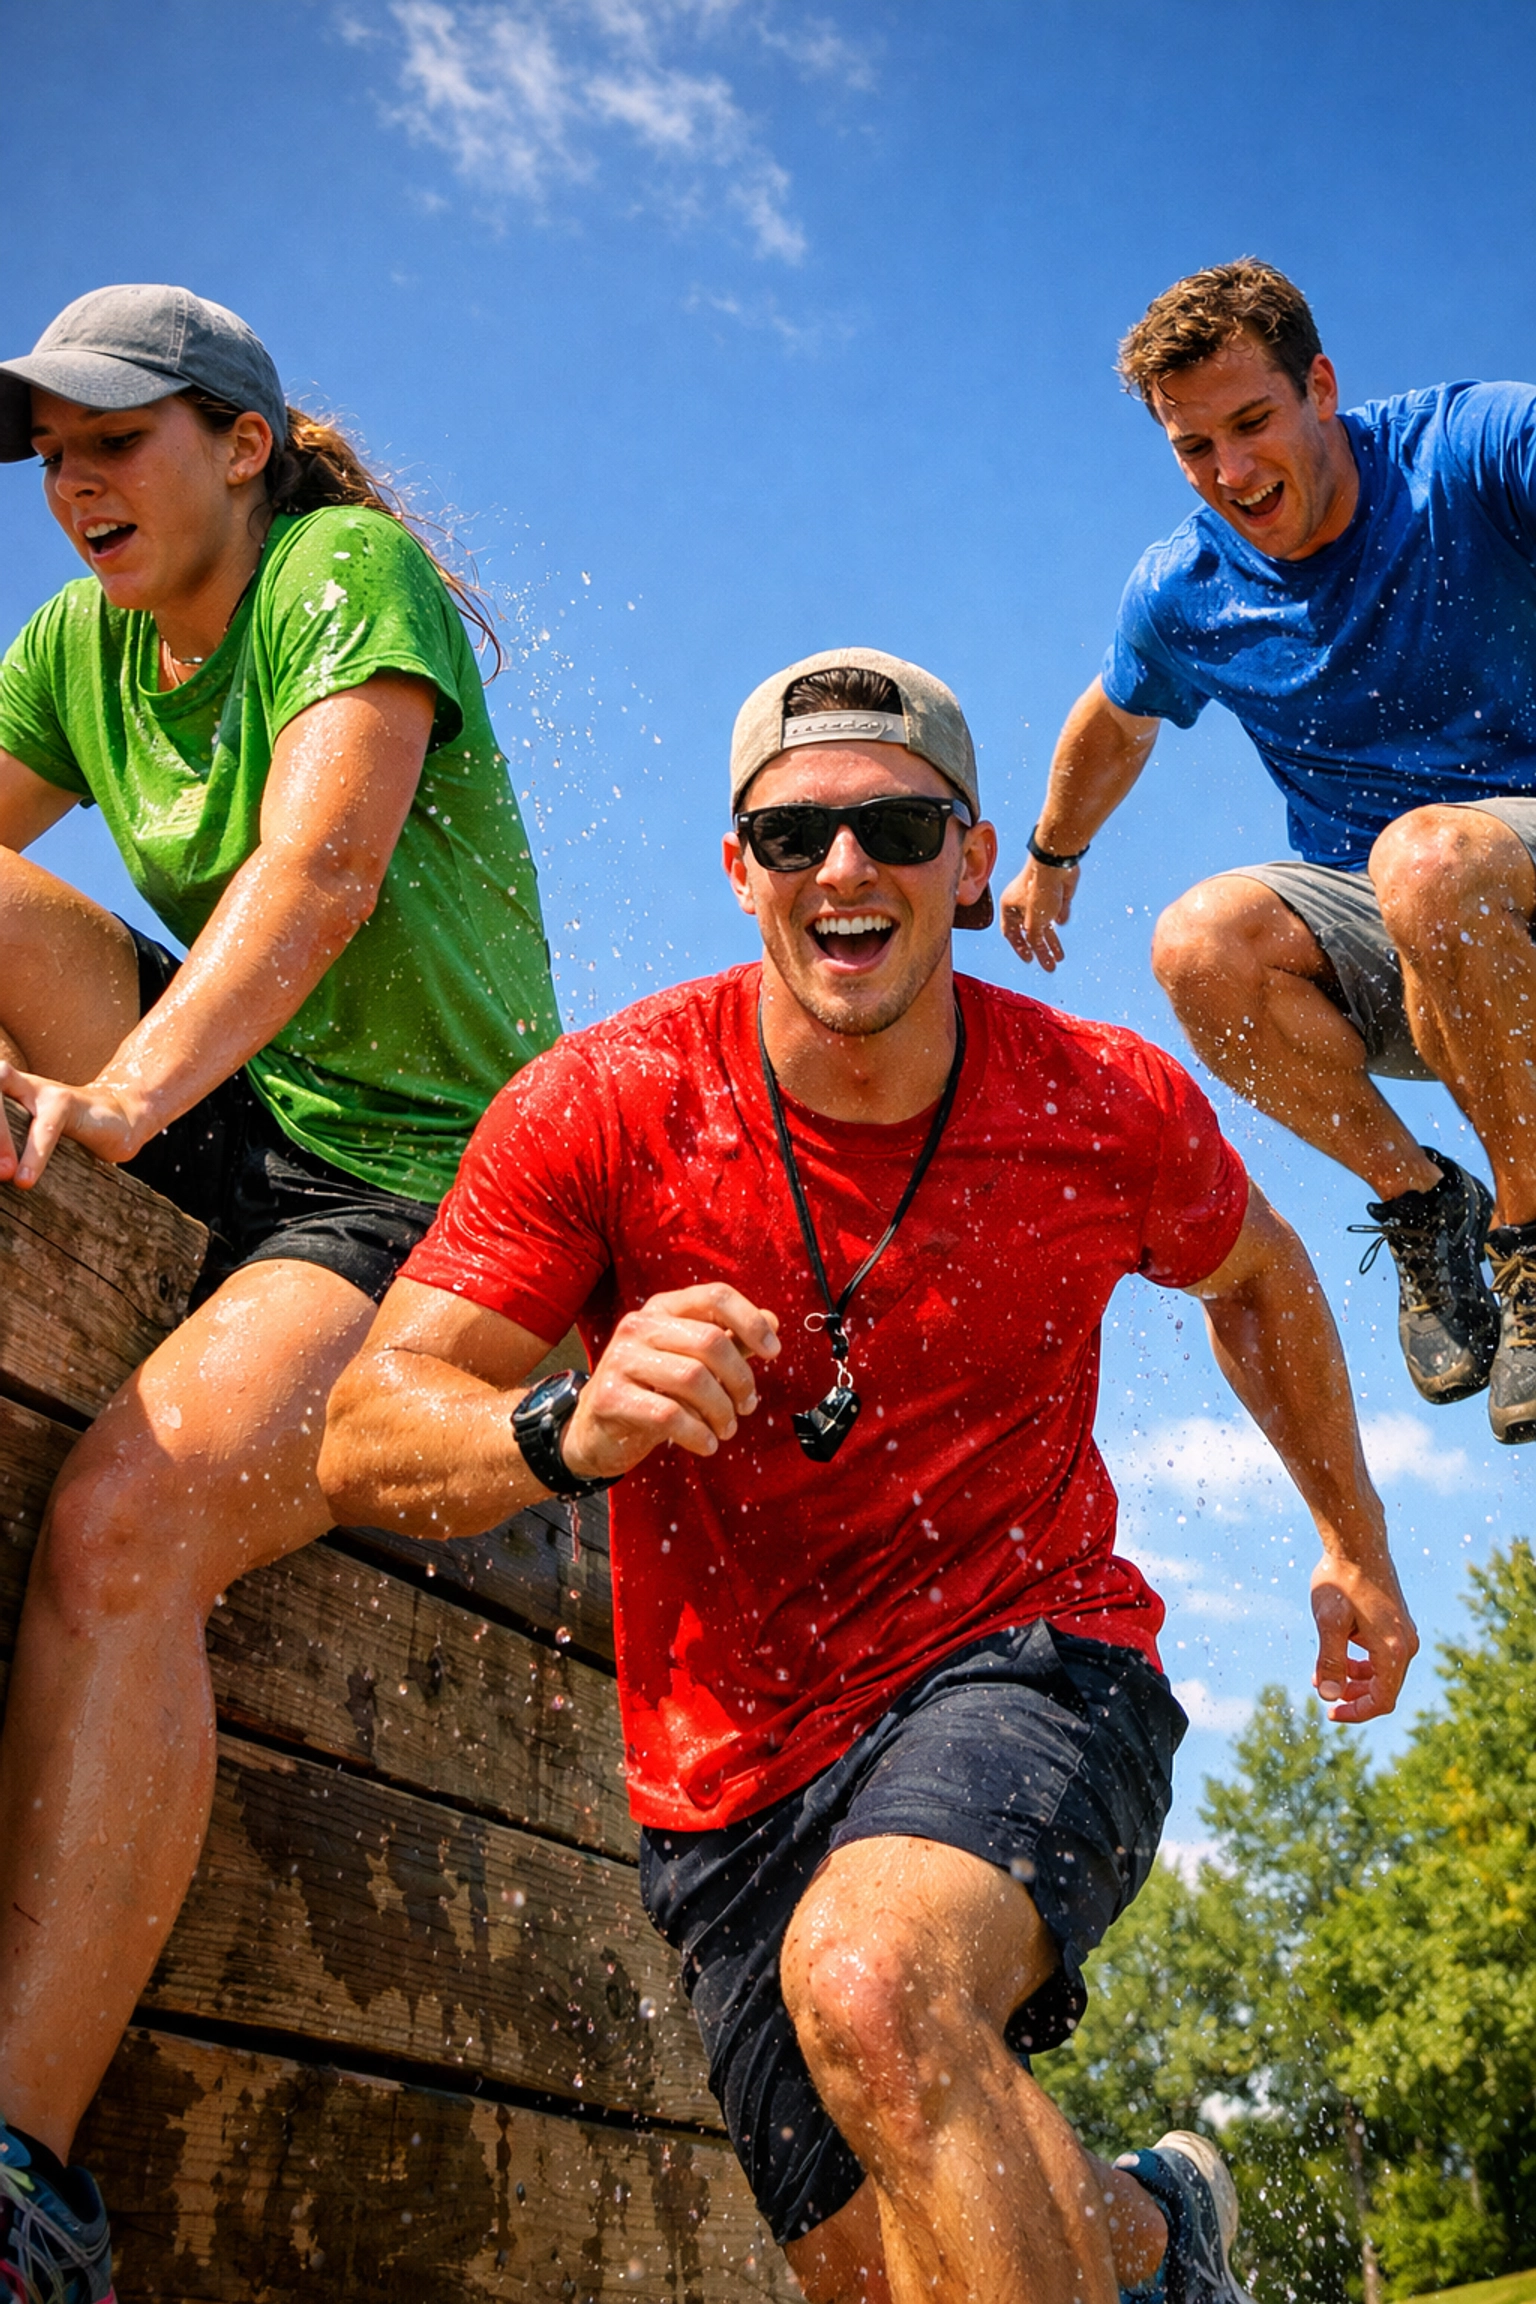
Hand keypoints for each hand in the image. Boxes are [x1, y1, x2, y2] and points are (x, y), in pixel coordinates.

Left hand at [0, 1060, 148, 1188]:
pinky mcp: (64, 1101)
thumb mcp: (21, 1139)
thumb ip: (2, 1151)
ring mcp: (36, 1089)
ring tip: (2, 1176)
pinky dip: (32, 1156)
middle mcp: (8, 1082)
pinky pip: (44, 1129)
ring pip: (0, 1106)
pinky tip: (24, 1180)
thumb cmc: (60, 1134)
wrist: (117, 1119)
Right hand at [559, 1283, 780, 1481]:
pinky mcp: (610, 1396)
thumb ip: (729, 1340)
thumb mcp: (690, 1360)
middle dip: (740, 1379)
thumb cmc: (650, 1391)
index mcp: (663, 1309)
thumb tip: (771, 1320)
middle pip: (711, 1341)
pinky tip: (706, 1444)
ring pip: (693, 1378)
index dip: (751, 1321)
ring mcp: (621, 1359)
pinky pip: (669, 1414)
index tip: (774, 1351)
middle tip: (747, 1406)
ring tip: (726, 1429)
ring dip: (721, 1410)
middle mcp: (639, 1326)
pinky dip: (698, 1433)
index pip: (715, 1296)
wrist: (594, 1431)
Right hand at [999, 855, 1080, 971]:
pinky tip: (1062, 919)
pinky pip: (1059, 911)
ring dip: (1053, 941)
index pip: (1011, 934)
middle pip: (1031, 933)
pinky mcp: (1057, 894)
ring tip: (1060, 957)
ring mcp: (1041, 899)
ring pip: (1046, 925)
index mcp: (1010, 908)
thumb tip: (1038, 949)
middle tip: (1050, 966)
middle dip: (1041, 950)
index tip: (1031, 960)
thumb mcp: (1034, 922)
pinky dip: (1061, 918)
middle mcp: (1023, 904)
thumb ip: (1034, 939)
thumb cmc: (1039, 889)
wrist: (1056, 862)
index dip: (1020, 948)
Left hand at [1310, 1547, 1418, 1721]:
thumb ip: (1331, 1661)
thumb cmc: (1341, 1580)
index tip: (1330, 1713)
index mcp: (1394, 1649)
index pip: (1382, 1700)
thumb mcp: (1329, 1624)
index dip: (1357, 1713)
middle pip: (1384, 1688)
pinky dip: (1360, 1661)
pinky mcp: (1396, 1623)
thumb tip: (1329, 1697)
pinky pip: (1381, 1654)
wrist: (1356, 1544)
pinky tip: (1337, 1653)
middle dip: (1352, 1695)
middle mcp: (1406, 1643)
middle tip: (1323, 1691)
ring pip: (1382, 1672)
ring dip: (1354, 1678)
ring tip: (1322, 1673)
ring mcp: (1404, 1632)